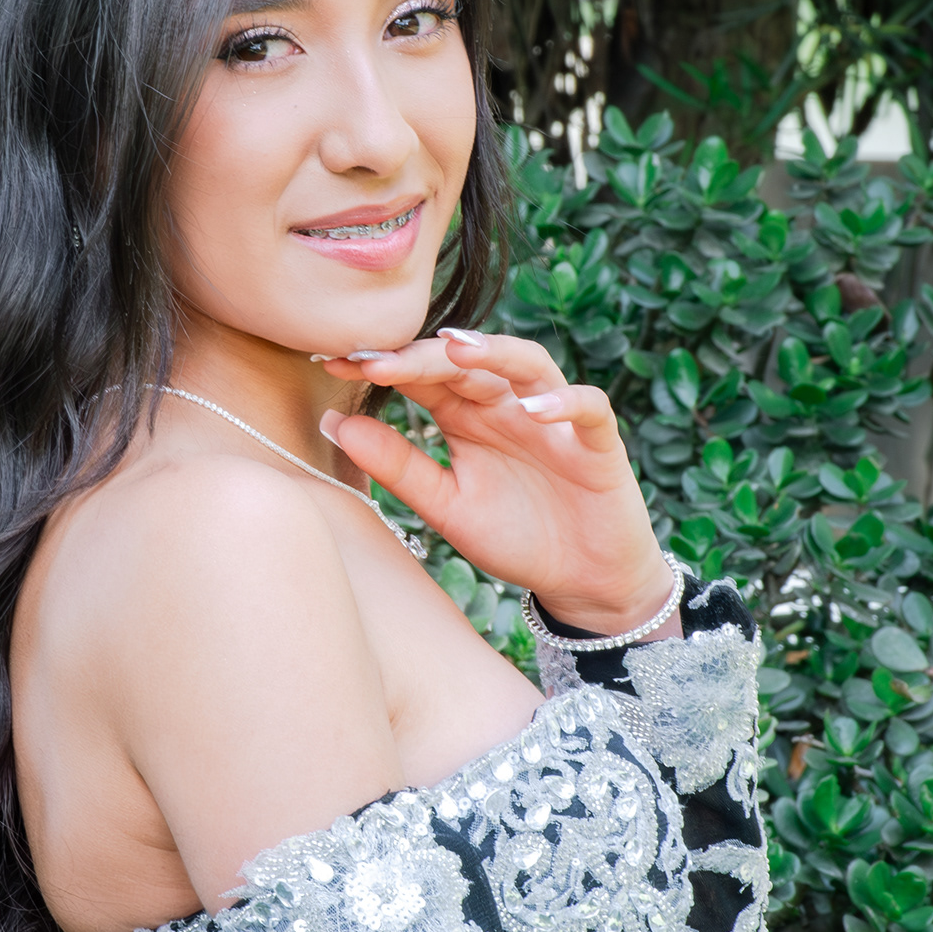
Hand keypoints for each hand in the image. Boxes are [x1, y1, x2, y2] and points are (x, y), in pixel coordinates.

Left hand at [319, 330, 674, 634]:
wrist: (581, 580)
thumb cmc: (515, 537)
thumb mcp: (446, 506)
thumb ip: (398, 467)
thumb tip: (334, 423)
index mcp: (466, 417)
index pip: (422, 376)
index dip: (383, 366)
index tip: (334, 362)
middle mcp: (507, 407)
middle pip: (467, 363)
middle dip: (423, 356)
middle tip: (379, 358)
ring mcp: (554, 420)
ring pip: (529, 364)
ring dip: (495, 353)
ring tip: (456, 351)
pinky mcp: (598, 443)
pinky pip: (588, 408)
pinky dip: (565, 402)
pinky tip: (533, 409)